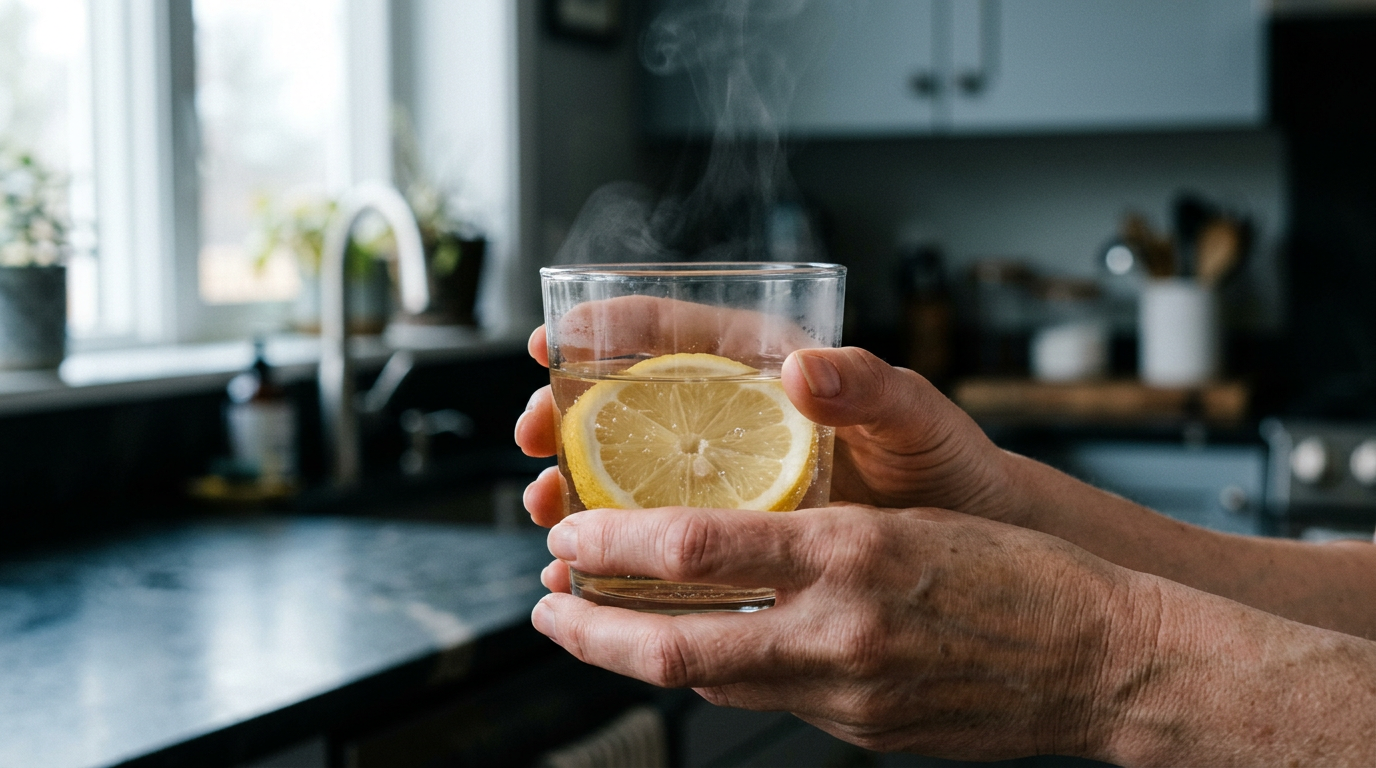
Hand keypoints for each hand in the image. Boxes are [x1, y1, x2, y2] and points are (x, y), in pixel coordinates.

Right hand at [515, 305, 1017, 526]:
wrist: (972, 551)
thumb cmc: (947, 469)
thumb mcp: (917, 418)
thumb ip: (873, 387)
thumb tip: (809, 366)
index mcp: (773, 374)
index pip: (680, 335)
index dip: (610, 330)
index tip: (554, 338)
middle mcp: (742, 423)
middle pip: (634, 405)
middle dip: (569, 415)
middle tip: (529, 432)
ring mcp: (733, 483)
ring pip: (634, 475)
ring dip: (579, 488)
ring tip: (544, 508)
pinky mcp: (735, 540)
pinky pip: (661, 540)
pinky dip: (617, 555)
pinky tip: (585, 577)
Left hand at [530, 504, 1154, 760]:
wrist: (1106, 661)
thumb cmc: (1025, 572)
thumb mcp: (915, 519)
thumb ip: (821, 535)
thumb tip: (730, 543)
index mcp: (854, 553)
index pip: (702, 548)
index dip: (617, 543)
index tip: (569, 533)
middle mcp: (841, 631)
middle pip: (679, 643)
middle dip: (594, 630)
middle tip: (544, 607)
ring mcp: (851, 695)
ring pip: (714, 681)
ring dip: (644, 658)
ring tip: (598, 629)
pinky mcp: (865, 731)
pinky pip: (768, 701)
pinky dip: (719, 675)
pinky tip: (699, 653)